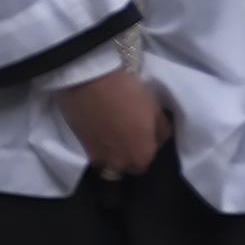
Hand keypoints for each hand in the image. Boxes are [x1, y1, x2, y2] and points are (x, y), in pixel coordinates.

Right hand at [58, 68, 172, 177]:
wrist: (88, 81)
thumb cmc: (127, 94)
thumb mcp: (155, 107)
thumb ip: (162, 130)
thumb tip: (160, 138)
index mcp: (141, 157)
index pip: (150, 158)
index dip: (149, 143)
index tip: (147, 130)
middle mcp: (120, 163)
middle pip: (130, 163)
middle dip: (132, 151)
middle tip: (131, 130)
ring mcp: (99, 157)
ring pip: (112, 159)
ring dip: (115, 149)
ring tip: (114, 128)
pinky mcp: (82, 146)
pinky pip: (97, 150)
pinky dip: (100, 141)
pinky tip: (100, 125)